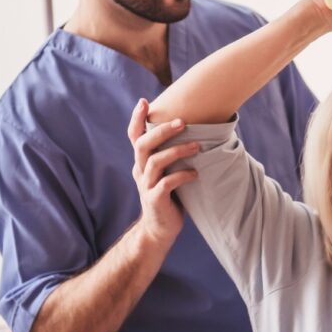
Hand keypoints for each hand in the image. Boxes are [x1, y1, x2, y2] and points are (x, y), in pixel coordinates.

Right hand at [127, 99, 198, 246]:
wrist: (159, 229)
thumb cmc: (168, 195)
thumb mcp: (164, 172)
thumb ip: (168, 154)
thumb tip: (191, 128)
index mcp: (141, 162)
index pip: (134, 136)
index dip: (136, 119)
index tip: (143, 101)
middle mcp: (140, 171)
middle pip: (143, 145)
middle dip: (162, 131)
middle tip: (182, 122)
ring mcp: (146, 186)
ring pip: (156, 162)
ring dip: (177, 151)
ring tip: (197, 146)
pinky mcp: (155, 200)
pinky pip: (166, 184)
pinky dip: (182, 176)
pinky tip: (195, 174)